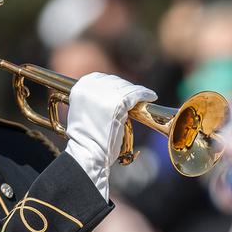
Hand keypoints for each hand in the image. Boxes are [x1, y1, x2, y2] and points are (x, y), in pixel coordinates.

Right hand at [63, 73, 156, 200]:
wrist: (87, 152)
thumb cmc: (86, 139)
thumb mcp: (83, 111)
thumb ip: (93, 99)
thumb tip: (109, 93)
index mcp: (79, 87)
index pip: (99, 78)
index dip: (114, 83)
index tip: (122, 88)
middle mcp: (90, 86)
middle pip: (114, 81)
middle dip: (126, 87)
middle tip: (137, 94)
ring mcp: (104, 94)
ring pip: (127, 87)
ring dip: (138, 92)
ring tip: (147, 96)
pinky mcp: (118, 102)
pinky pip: (136, 94)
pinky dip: (146, 95)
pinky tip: (152, 97)